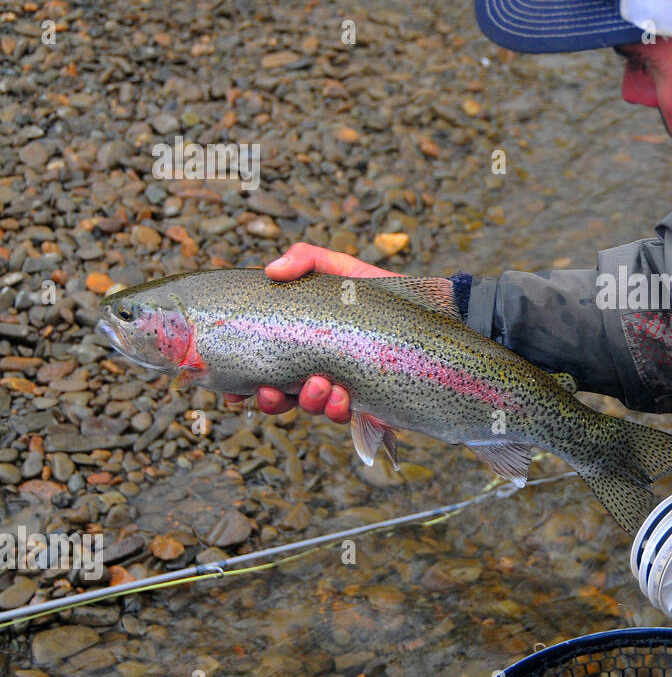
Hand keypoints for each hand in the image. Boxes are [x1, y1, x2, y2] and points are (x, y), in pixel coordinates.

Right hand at [224, 242, 398, 422]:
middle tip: (271, 391)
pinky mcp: (371, 403)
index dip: (244, 385)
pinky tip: (343, 395)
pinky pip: (347, 416)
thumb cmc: (384, 293)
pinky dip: (338, 409)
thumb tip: (271, 269)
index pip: (266, 368)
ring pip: (312, 408)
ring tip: (320, 385)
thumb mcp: (344, 269)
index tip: (231, 390)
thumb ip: (308, 259)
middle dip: (271, 400)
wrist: (434, 312)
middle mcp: (320, 370)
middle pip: (281, 397)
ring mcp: (345, 388)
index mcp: (305, 344)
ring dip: (308, 402)